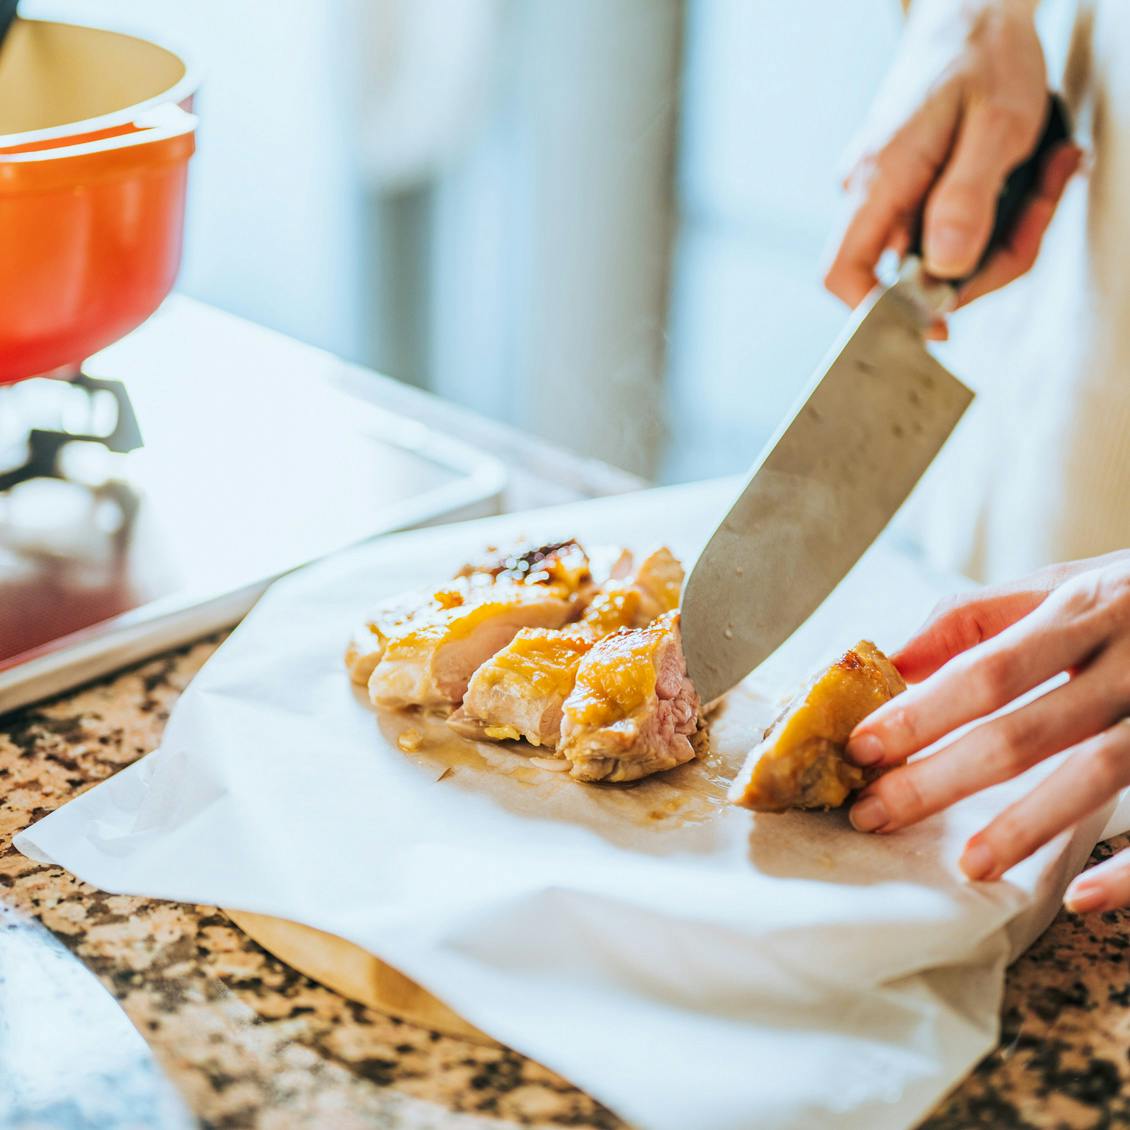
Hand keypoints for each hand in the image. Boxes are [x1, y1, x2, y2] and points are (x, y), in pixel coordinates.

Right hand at [823, 0, 1080, 336]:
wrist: (974, 9)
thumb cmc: (984, 55)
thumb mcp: (998, 124)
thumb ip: (968, 196)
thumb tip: (946, 266)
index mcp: (878, 179)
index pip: (843, 272)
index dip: (875, 313)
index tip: (932, 327)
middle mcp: (869, 192)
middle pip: (905, 275)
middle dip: (981, 266)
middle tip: (1038, 216)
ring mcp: (887, 194)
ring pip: (935, 256)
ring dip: (1002, 238)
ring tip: (1047, 177)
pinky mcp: (909, 192)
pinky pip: (945, 231)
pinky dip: (994, 220)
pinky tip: (1031, 177)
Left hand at [844, 550, 1129, 912]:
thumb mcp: (1066, 582)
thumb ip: (979, 616)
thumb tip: (890, 656)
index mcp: (1084, 608)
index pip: (986, 670)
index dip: (920, 712)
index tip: (861, 747)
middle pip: (1026, 729)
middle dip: (942, 777)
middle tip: (876, 814)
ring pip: (1097, 773)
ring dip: (1027, 825)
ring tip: (968, 865)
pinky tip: (1084, 898)